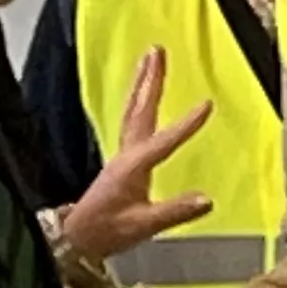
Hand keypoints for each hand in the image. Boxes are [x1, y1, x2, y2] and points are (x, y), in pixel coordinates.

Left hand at [54, 48, 218, 266]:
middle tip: (157, 50)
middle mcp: (126, 154)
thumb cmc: (110, 231)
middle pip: (140, 109)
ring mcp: (122, 153)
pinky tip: (143, 96)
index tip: (207, 104)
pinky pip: (131, 120)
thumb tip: (207, 199)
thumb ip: (175, 212)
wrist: (79, 237)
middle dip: (150, 79)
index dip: (186, 124)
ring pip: (133, 110)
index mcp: (134, 167)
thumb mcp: (144, 226)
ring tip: (150, 59)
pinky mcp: (121, 159)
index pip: (165, 141)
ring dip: (142, 83)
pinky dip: (137, 101)